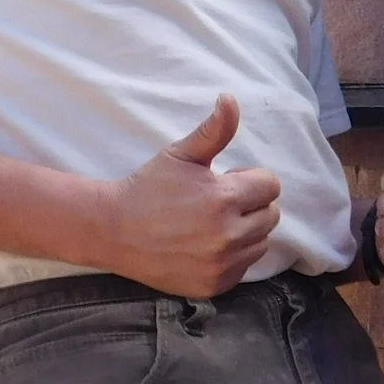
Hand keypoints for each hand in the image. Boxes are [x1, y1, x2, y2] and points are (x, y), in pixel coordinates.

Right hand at [101, 95, 283, 297]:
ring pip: (261, 243)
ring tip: (212, 224)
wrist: (113, 230)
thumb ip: (214, 130)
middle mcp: (228, 234)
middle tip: (217, 203)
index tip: (225, 181)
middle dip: (250, 205)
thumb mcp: (180, 154)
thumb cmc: (148, 187)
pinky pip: (244, 267)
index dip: (249, 179)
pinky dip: (232, 257)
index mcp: (225, 197)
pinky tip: (205, 246)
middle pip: (270, 215)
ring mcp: (222, 264)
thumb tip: (231, 99)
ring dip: (246, 232)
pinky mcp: (215, 285)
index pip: (270, 185)